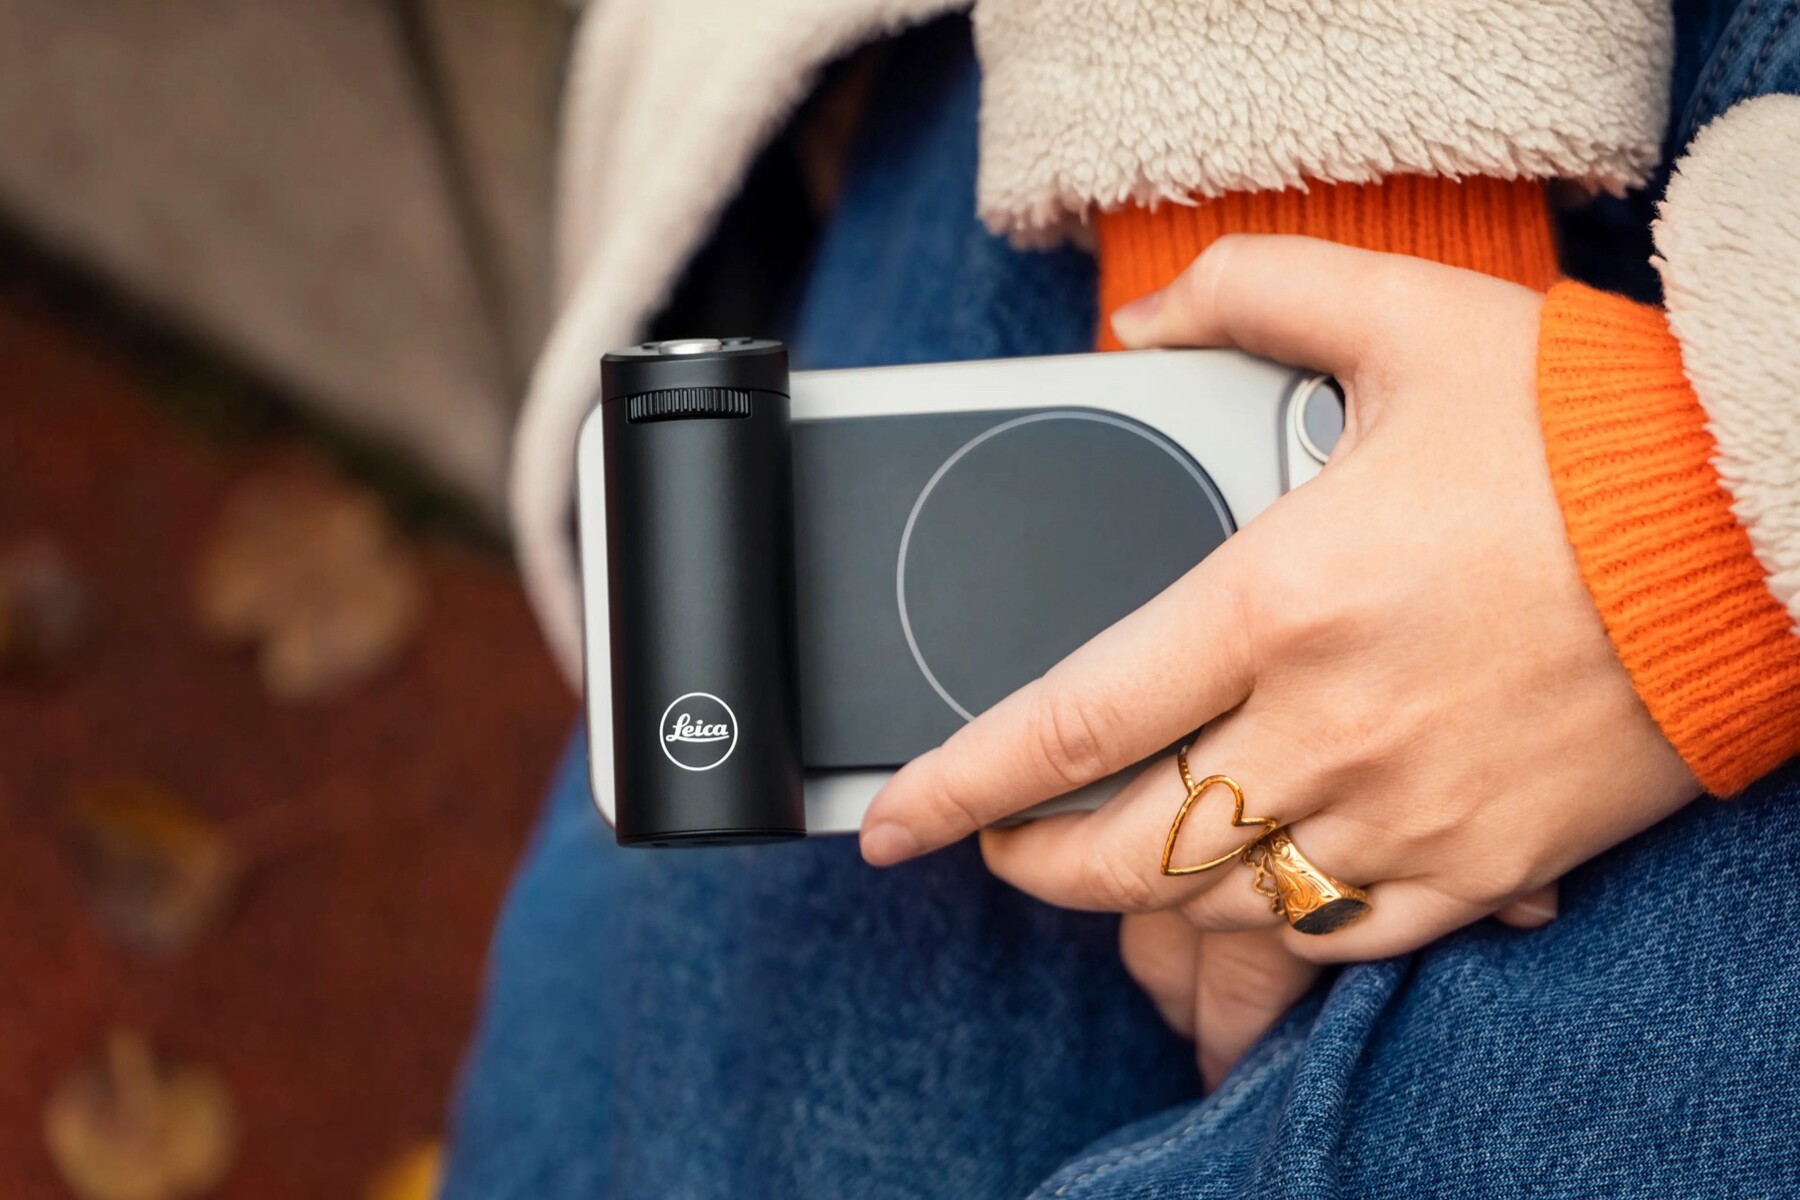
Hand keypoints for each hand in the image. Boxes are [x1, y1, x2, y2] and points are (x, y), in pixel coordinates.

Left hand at [859, 237, 1700, 974]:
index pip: (1068, 722)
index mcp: (1281, 600)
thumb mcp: (1406, 316)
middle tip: (1005, 841)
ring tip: (1124, 856)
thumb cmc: (1591, 433)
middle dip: (1034, 864)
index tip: (896, 822)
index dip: (955, 785)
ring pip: (1227, 903)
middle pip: (1126, 850)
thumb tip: (1147, 319)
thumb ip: (1253, 294)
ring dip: (1149, 898)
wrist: (1759, 524)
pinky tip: (1265, 874)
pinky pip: (1349, 934)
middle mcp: (1329, 724)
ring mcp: (1409, 809)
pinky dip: (1285, 920)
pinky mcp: (1487, 861)